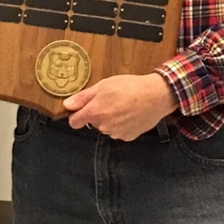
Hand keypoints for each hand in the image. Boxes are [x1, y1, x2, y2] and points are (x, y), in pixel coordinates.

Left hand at [64, 73, 178, 140]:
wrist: (155, 96)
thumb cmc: (129, 87)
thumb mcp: (103, 85)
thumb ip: (83, 97)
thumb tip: (67, 105)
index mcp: (94, 113)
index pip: (74, 122)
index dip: (76, 115)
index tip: (82, 108)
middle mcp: (103, 127)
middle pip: (93, 122)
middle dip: (98, 113)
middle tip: (110, 99)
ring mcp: (116, 134)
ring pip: (107, 127)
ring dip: (111, 118)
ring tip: (123, 105)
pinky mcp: (128, 137)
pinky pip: (119, 131)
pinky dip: (122, 124)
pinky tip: (131, 113)